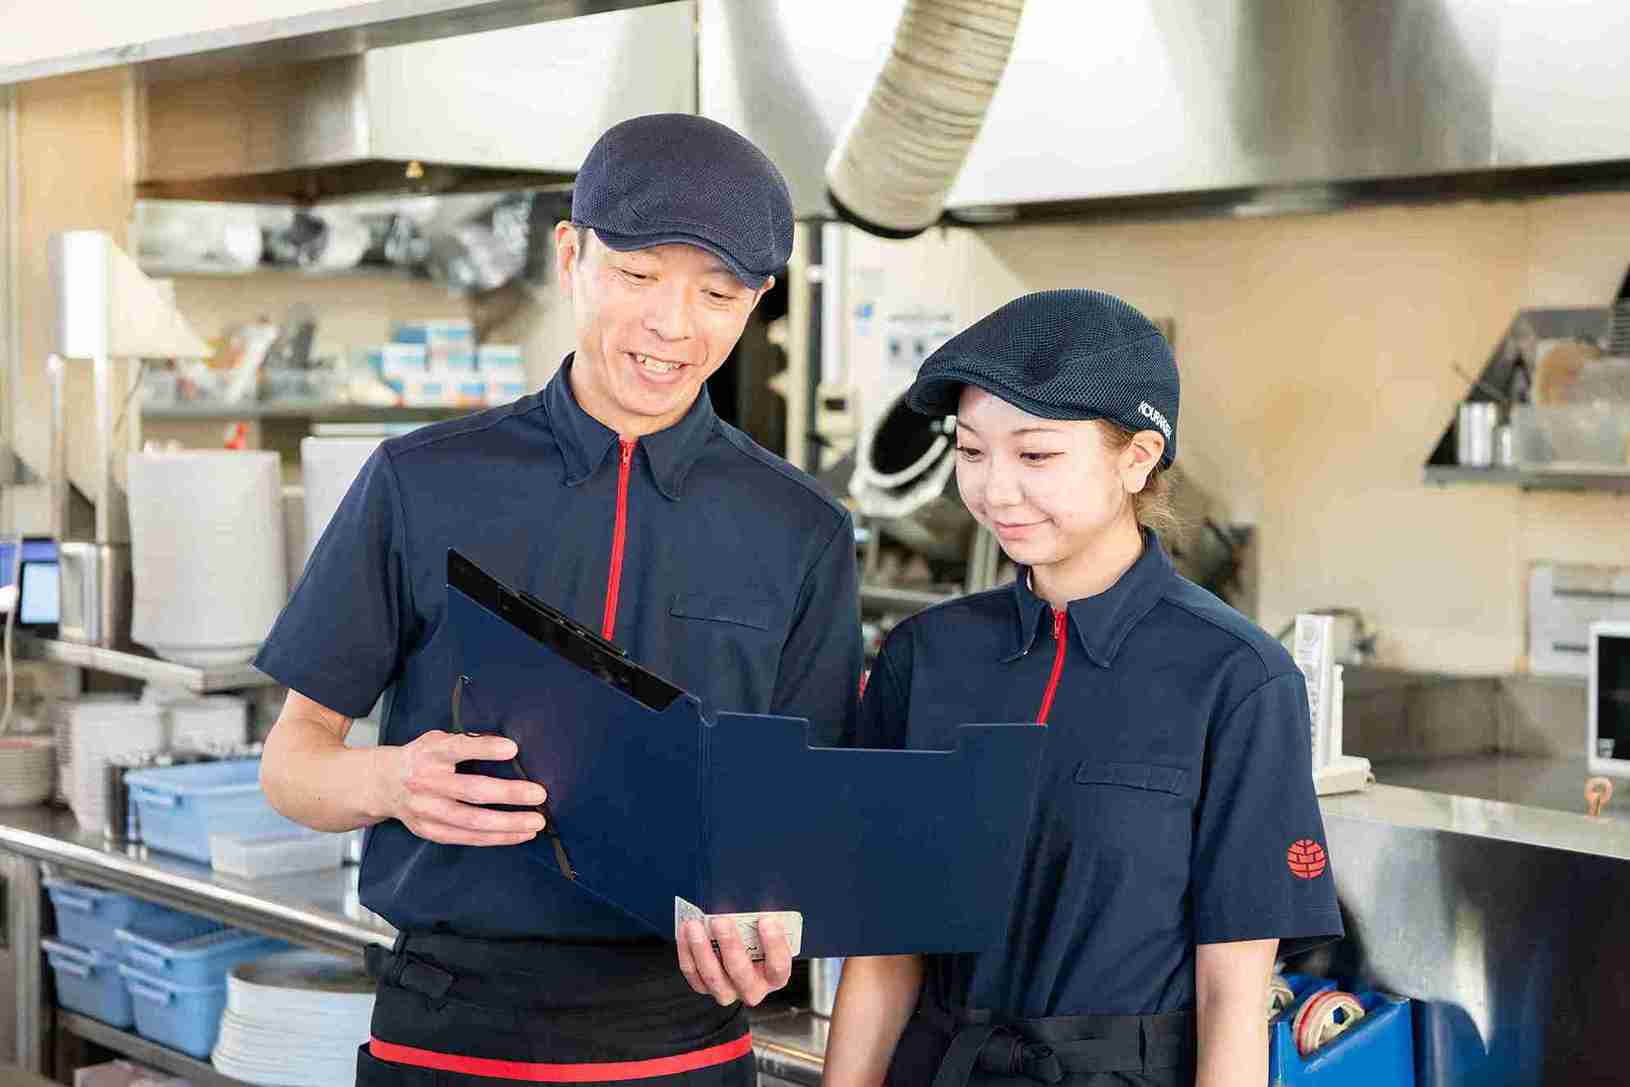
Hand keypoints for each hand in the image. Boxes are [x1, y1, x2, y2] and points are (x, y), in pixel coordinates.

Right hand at [372, 730, 546, 845]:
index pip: (458, 748)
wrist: (383, 783)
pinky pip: (466, 838)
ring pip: (471, 821)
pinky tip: (519, 835)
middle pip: (471, 790)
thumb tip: (509, 746)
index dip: (485, 748)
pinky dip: (495, 838)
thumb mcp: (439, 739)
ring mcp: (426, 810)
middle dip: (508, 794)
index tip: (512, 748)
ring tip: (536, 822)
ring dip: (507, 823)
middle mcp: (426, 782)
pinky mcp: (428, 830)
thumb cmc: (423, 758)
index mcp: (430, 753)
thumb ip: (468, 741)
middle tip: (539, 794)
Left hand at [676, 916, 792, 1006]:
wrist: (742, 953)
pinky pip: (693, 973)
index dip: (774, 944)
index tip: (767, 920)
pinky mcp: (706, 987)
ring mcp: (728, 991)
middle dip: (729, 945)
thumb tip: (753, 899)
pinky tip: (685, 931)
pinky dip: (687, 951)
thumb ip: (764, 921)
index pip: (778, 966)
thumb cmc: (758, 939)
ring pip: (712, 977)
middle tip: (721, 921)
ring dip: (702, 949)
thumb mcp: (767, 931)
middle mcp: (752, 988)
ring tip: (695, 926)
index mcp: (774, 976)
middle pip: (741, 973)